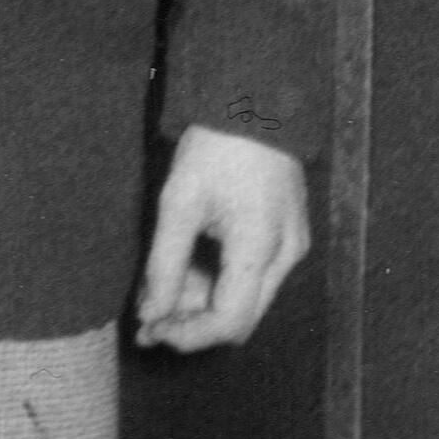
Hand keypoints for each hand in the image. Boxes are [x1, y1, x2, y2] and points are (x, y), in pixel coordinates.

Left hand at [135, 126, 309, 352]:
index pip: (229, 322)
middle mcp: (285, 256)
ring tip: (158, 294)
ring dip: (204, 303)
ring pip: (247, 299)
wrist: (254, 102)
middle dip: (193, 324)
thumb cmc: (214, 147)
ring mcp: (291, 247)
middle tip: (147, 320)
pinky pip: (254, 276)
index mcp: (260, 247)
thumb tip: (152, 314)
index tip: (150, 331)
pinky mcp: (287, 235)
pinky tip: (186, 273)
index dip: (188, 336)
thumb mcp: (179, 202)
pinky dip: (220, 281)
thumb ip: (166, 264)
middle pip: (240, 317)